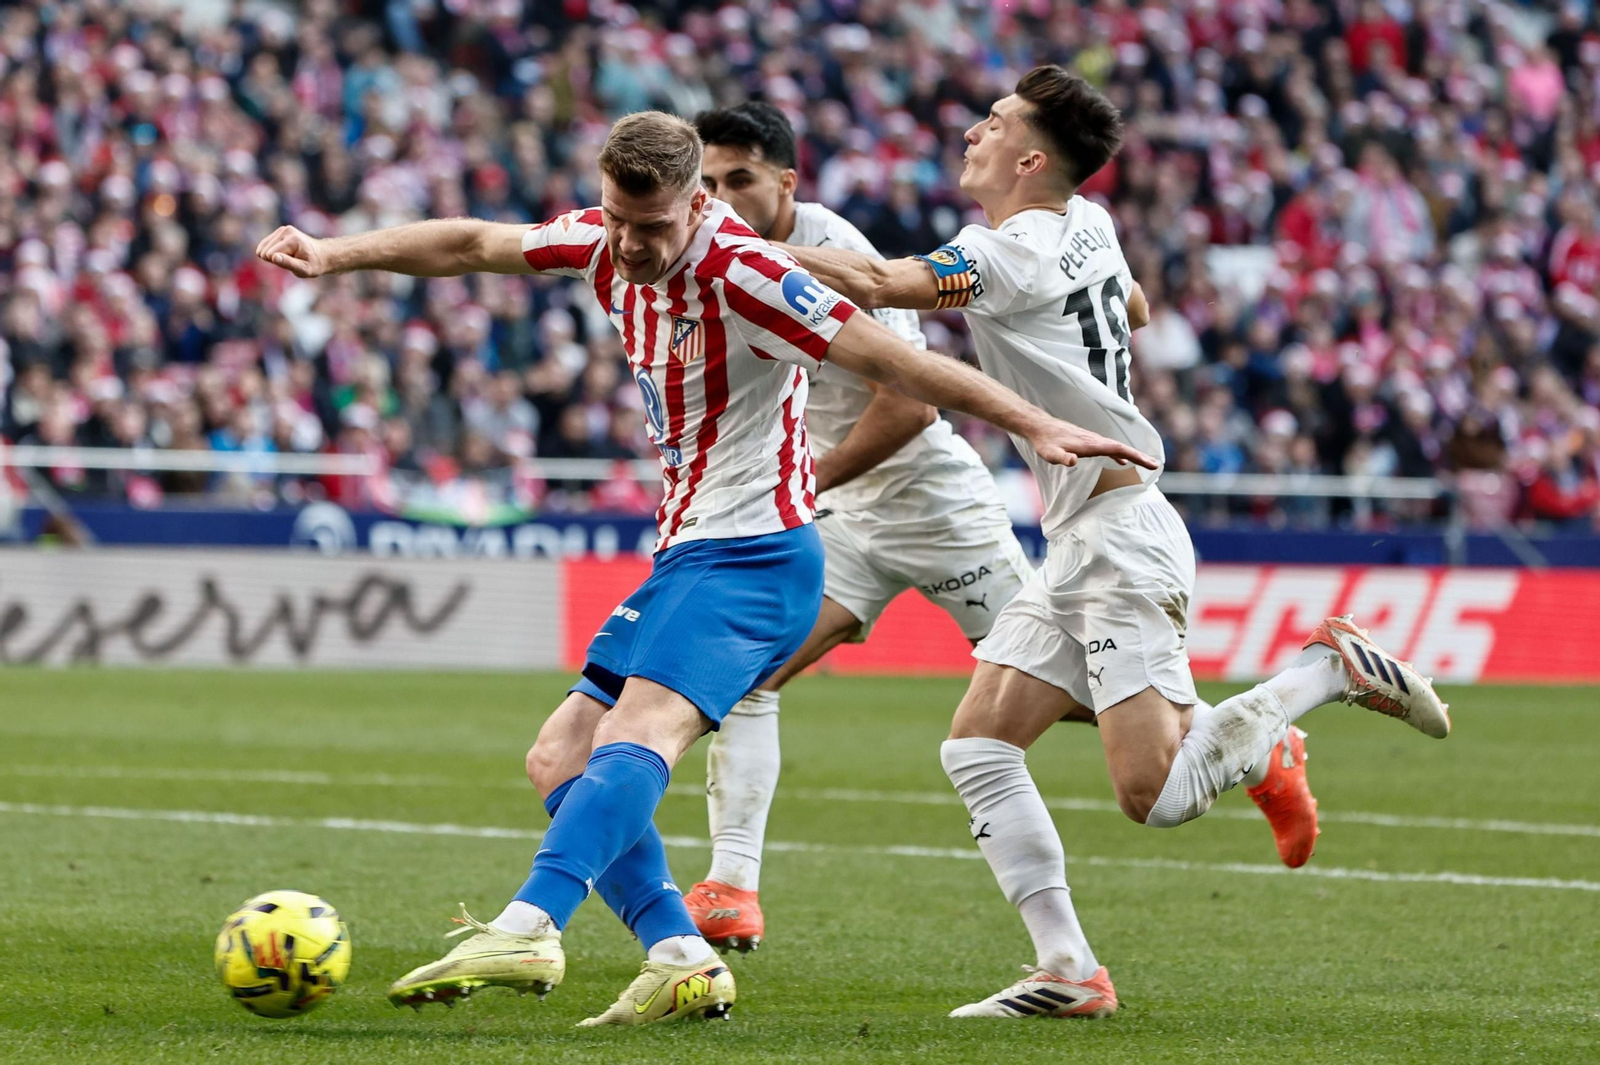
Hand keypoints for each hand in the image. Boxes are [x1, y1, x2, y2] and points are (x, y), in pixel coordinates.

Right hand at [255, 226, 331, 278]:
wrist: (322, 255)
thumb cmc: (314, 264)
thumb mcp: (303, 269)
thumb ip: (288, 264)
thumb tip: (273, 257)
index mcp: (292, 240)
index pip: (270, 255)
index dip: (279, 263)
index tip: (294, 263)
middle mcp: (286, 231)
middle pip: (265, 251)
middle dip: (276, 259)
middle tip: (293, 260)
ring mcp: (282, 229)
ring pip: (263, 248)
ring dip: (274, 256)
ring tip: (290, 256)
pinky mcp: (280, 231)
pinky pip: (264, 244)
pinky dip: (272, 251)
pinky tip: (285, 252)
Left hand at [1029, 418, 1159, 469]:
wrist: (1040, 427)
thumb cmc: (1045, 442)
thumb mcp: (1050, 454)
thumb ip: (1062, 458)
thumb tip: (1072, 460)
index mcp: (1091, 444)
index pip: (1118, 450)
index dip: (1135, 456)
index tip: (1150, 463)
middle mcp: (1095, 440)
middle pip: (1122, 448)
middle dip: (1139, 456)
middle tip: (1155, 466)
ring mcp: (1093, 439)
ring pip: (1117, 448)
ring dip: (1132, 456)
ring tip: (1145, 464)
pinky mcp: (1088, 441)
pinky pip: (1108, 448)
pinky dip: (1119, 455)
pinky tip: (1121, 463)